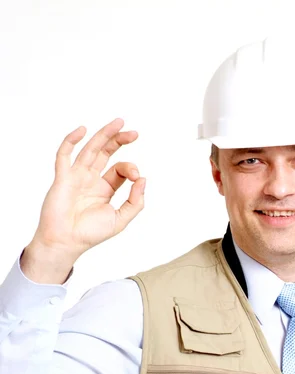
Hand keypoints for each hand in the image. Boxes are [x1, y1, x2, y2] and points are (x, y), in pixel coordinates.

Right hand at [31, 117, 144, 261]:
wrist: (66, 242)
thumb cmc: (90, 234)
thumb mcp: (121, 219)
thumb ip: (135, 202)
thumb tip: (143, 180)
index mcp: (104, 189)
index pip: (119, 170)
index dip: (129, 168)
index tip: (135, 177)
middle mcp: (90, 179)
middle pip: (106, 153)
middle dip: (119, 141)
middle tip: (134, 133)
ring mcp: (76, 176)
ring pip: (90, 149)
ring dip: (103, 135)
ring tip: (118, 122)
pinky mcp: (62, 178)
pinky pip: (64, 155)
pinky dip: (71, 141)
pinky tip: (82, 130)